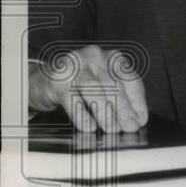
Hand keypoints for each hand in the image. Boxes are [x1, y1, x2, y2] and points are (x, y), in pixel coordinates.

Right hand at [29, 45, 148, 132]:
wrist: (44, 80)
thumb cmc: (81, 84)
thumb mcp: (105, 85)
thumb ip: (121, 97)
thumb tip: (136, 120)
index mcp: (113, 58)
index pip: (130, 80)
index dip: (137, 101)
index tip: (140, 120)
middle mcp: (96, 57)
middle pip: (114, 84)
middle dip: (123, 108)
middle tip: (129, 127)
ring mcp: (76, 65)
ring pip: (94, 89)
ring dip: (105, 112)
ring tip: (112, 129)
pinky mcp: (57, 79)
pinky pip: (71, 98)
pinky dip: (81, 114)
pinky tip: (89, 127)